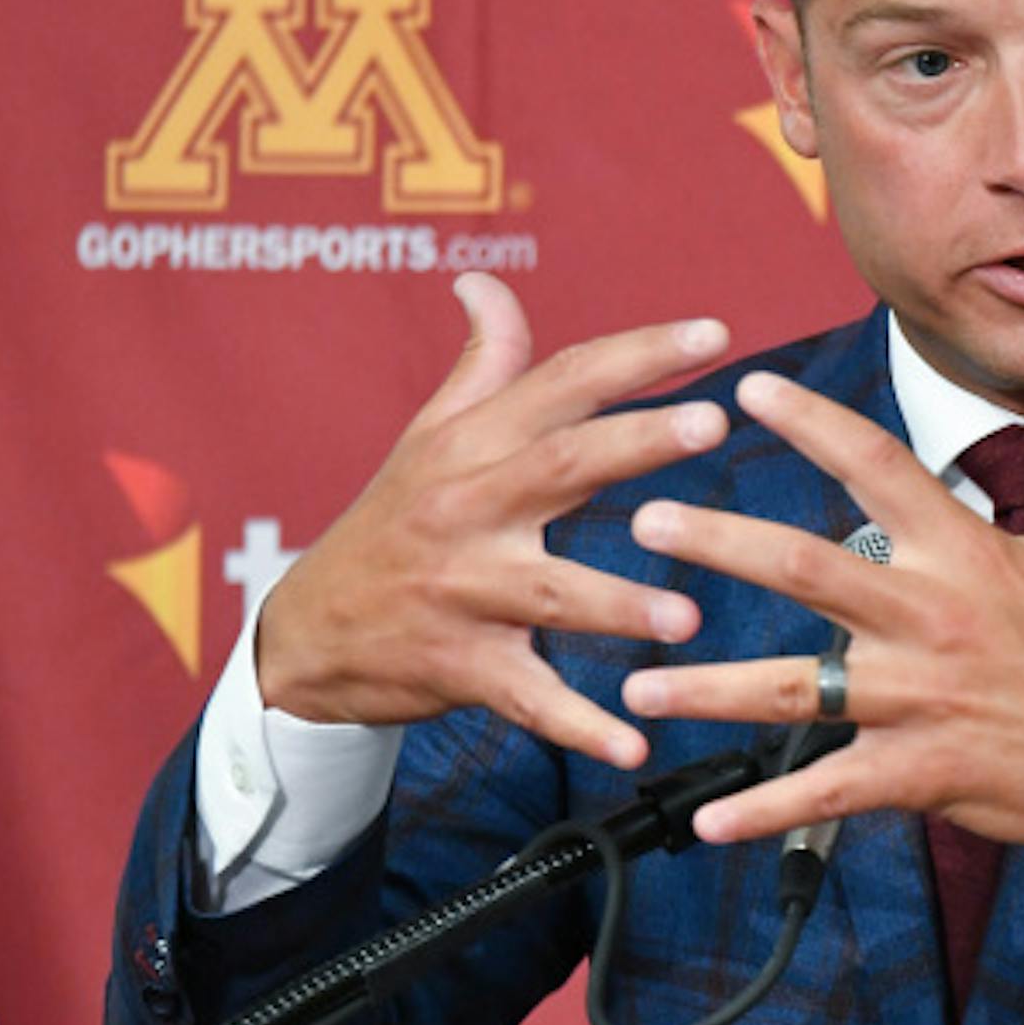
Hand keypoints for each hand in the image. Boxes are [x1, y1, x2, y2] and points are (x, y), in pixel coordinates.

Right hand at [255, 273, 730, 769]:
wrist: (306, 638)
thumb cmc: (393, 523)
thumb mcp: (427, 439)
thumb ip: (480, 365)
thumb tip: (484, 282)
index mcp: (472, 444)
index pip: (561, 382)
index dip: (637, 354)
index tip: (717, 333)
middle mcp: (467, 507)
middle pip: (560, 465)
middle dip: (636, 443)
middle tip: (712, 426)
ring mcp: (462, 590)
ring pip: (551, 593)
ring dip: (620, 604)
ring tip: (689, 616)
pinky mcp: (460, 666)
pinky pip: (527, 698)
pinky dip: (579, 724)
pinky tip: (634, 743)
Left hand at [618, 357, 1023, 868]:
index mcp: (969, 552)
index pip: (877, 466)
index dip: (812, 422)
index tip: (750, 389)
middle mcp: (932, 618)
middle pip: (806, 569)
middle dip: (718, 543)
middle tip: (643, 522)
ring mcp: (920, 700)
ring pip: (795, 690)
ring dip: (710, 689)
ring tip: (639, 690)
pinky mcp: (919, 773)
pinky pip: (826, 792)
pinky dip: (763, 809)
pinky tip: (706, 819)